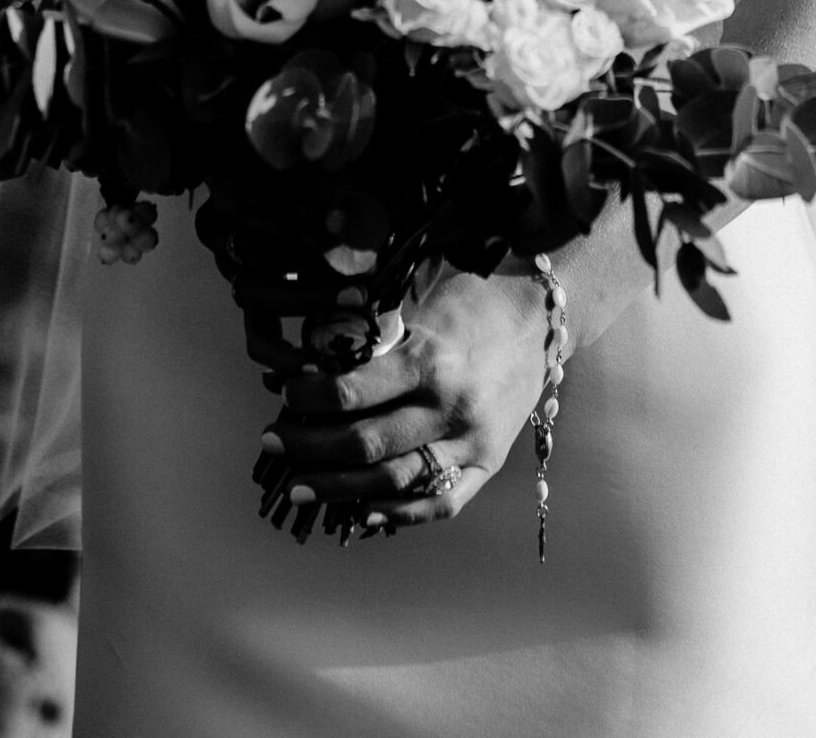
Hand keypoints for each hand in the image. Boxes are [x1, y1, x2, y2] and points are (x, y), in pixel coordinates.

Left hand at [268, 262, 546, 526]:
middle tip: (274, 443)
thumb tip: (312, 360)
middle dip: (310, 448)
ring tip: (301, 488)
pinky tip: (361, 513)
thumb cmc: (474, 299)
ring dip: (339, 489)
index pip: (353, 392)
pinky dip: (398, 514)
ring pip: (394, 481)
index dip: (309, 398)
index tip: (284, 395)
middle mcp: (451, 407)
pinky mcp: (488, 464)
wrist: (541, 318)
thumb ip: (376, 337)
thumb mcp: (422, 304)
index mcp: (431, 359)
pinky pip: (439, 503)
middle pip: (366, 443)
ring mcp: (472, 442)